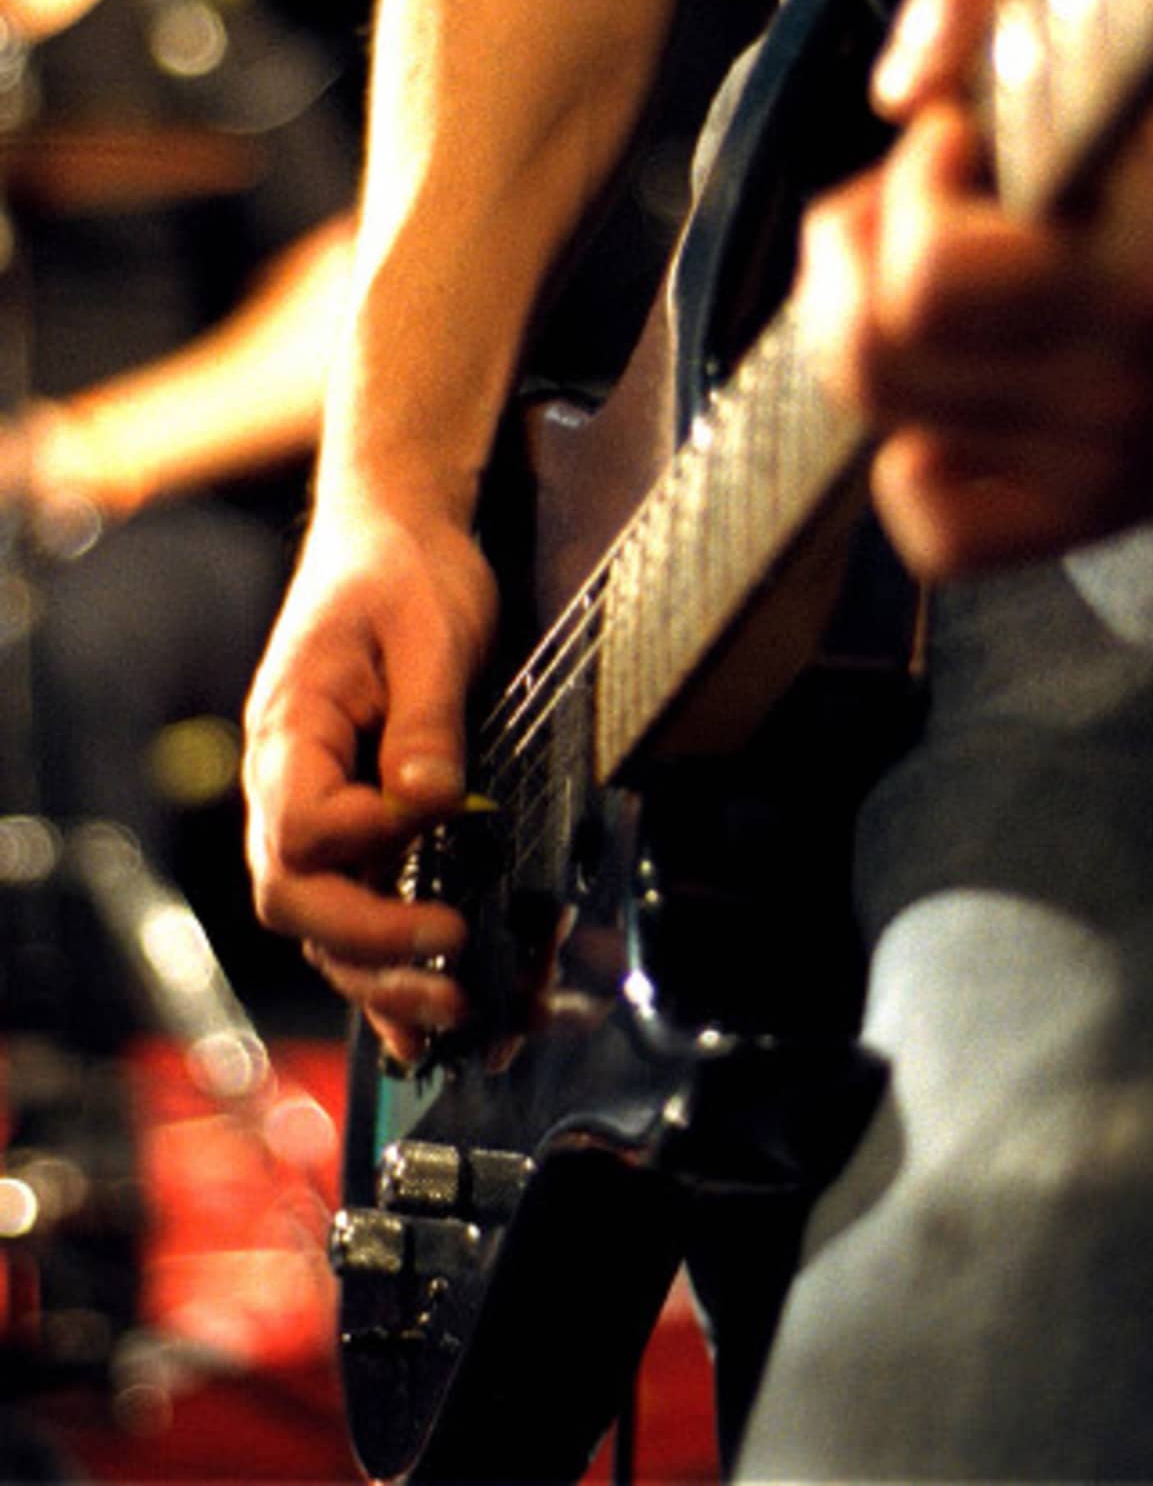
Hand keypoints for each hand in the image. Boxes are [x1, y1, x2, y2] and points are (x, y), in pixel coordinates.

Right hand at [242, 489, 497, 1064]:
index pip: (301, 828)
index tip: (440, 831)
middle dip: (371, 948)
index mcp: (292, 732)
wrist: (392, 538)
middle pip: (296, 897)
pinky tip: (418, 1025)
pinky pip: (353, 907)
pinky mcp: (357, 821)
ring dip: (380, 978)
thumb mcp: (428, 628)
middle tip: (451, 971)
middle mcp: (288, 782)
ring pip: (322, 920)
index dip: (365, 847)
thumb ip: (426, 718)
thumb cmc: (403, 572)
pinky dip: (380, 969)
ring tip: (453, 1017)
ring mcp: (317, 807)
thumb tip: (430, 801)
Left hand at [797, 0, 1152, 577]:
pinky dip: (908, 466)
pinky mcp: (1083, 518)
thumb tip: (892, 86)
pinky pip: (936, 533)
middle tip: (895, 210)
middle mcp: (1110, 398)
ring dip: (867, 336)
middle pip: (871, 361)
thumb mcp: (1113, 45)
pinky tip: (942, 400)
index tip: (950, 145)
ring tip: (917, 283)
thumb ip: (983, 0)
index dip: (905, 195)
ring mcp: (1095, 472)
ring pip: (884, 427)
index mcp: (1126, 283)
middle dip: (850, 260)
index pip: (927, 280)